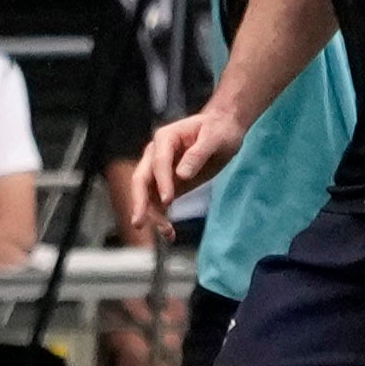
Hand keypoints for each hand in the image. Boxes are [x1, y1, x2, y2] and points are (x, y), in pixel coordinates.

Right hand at [116, 105, 239, 241]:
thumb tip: (182, 175)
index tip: (168, 200)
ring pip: (148, 195)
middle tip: (140, 222)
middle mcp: (156, 154)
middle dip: (140, 202)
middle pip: (142, 179)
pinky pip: (159, 203)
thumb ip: (198, 154)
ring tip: (167, 233)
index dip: (162, 181)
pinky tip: (170, 235)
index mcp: (166, 138)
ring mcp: (160, 171)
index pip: (159, 162)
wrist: (224, 130)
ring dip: (152, 215)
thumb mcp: (214, 138)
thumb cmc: (220, 130)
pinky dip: (161, 218)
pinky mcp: (168, 184)